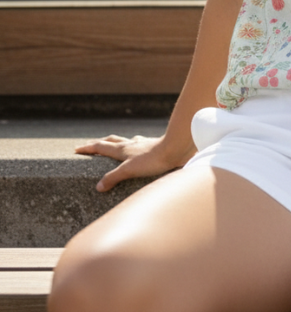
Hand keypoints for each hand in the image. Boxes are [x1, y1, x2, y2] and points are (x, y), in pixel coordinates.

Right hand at [74, 134, 195, 192]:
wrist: (176, 148)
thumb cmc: (153, 159)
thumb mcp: (129, 170)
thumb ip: (113, 177)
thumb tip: (98, 187)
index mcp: (123, 149)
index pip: (101, 146)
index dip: (88, 148)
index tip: (77, 149)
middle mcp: (132, 144)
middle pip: (113, 140)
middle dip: (101, 143)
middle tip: (93, 145)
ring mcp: (143, 144)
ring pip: (127, 141)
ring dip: (119, 144)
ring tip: (117, 146)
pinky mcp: (154, 147)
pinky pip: (141, 145)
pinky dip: (135, 147)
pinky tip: (141, 149)